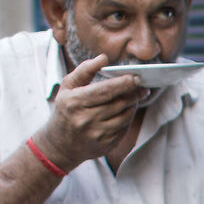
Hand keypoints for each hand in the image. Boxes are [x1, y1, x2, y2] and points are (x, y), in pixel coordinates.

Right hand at [35, 53, 145, 169]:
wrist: (60, 144)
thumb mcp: (67, 87)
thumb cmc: (66, 110)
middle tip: (143, 86)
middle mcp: (85, 120)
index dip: (122, 83)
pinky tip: (128, 110)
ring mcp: (96, 134)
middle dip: (134, 93)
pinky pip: (124, 128)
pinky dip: (129, 117)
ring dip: (133, 105)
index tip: (136, 77)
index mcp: (74, 102)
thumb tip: (104, 58)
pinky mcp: (105, 145)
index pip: (104, 91)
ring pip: (124, 116)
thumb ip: (85, 70)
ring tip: (136, 97)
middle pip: (118, 103)